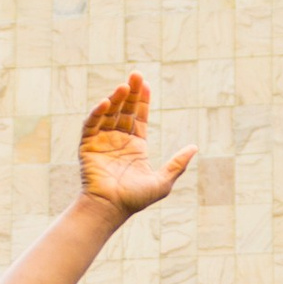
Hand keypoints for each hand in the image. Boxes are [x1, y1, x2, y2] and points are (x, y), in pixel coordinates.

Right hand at [78, 73, 193, 219]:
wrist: (110, 208)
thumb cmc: (136, 199)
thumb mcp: (162, 181)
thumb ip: (177, 164)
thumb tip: (195, 147)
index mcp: (136, 146)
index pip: (140, 117)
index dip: (143, 100)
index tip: (146, 84)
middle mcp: (119, 140)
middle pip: (125, 110)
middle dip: (131, 93)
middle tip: (136, 74)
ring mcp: (102, 142)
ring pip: (109, 114)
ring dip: (116, 99)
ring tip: (124, 86)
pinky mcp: (88, 146)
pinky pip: (91, 125)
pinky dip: (97, 112)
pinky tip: (106, 102)